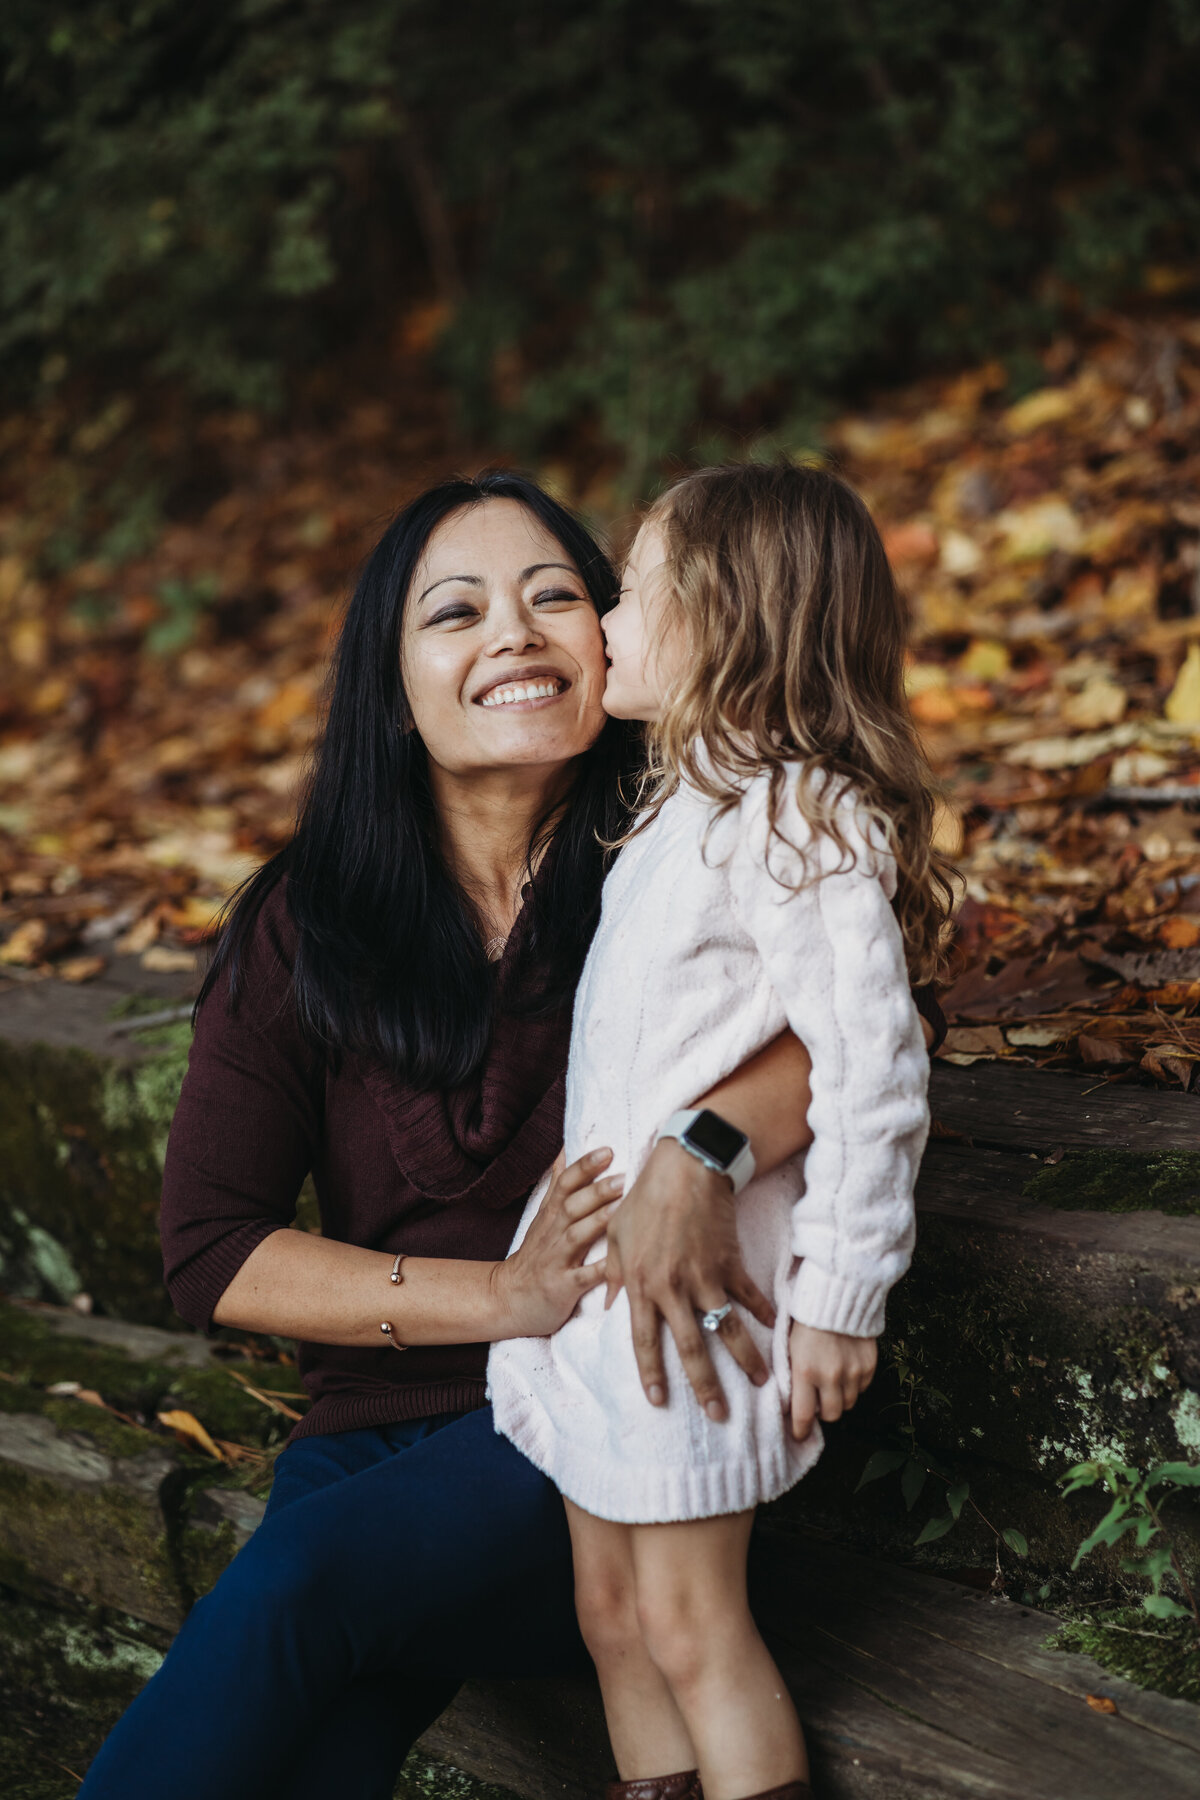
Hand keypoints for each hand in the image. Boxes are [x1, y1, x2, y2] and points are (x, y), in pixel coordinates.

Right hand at [492, 1148, 621, 1338]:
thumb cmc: (535, 1256)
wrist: (507, 1300)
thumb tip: (563, 1150)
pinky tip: (618, 1264)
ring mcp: (556, 1261)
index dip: (585, 1167)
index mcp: (551, 1215)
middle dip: (597, 1191)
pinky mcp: (561, 1288)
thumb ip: (556, 1184)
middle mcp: (553, 1234)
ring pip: (577, 1236)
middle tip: (623, 1176)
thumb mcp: (542, 1217)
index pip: (565, 1184)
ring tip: (622, 1208)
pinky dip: (599, 1271)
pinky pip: (582, 1278)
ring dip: (598, 1221)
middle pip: (573, 1206)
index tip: (607, 1151)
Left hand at [604, 1137, 775, 1421]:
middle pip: (691, 1348)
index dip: (651, 1373)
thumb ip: (612, 1275)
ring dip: (746, 1360)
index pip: (644, 1341)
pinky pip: (749, 1296)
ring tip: (760, 1385)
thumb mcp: (616, 1236)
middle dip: (705, 1386)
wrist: (685, 1168)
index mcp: (640, 1285)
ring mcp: (706, 1278)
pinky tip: (772, 1328)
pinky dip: (763, 1313)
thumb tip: (606, 1309)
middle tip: (718, 1415)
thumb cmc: (644, 1199)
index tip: (658, 1401)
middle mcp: (673, 1288)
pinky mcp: (731, 1263)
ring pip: (728, 1330)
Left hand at [788, 1321, 876, 1441]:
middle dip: (823, 1412)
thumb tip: (792, 1404)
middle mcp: (831, 1376)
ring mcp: (853, 1372)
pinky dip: (854, 1385)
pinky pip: (863, 1388)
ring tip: (832, 1381)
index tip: (799, 1435)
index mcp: (805, 1371)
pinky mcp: (869, 1365)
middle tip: (818, 1400)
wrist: (837, 1296)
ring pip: (848, 1403)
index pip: (803, 1416)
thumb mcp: (790, 1347)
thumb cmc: (806, 1320)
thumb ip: (792, 1376)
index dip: (801, 1430)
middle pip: (832, 1415)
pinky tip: (846, 1369)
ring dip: (839, 1398)